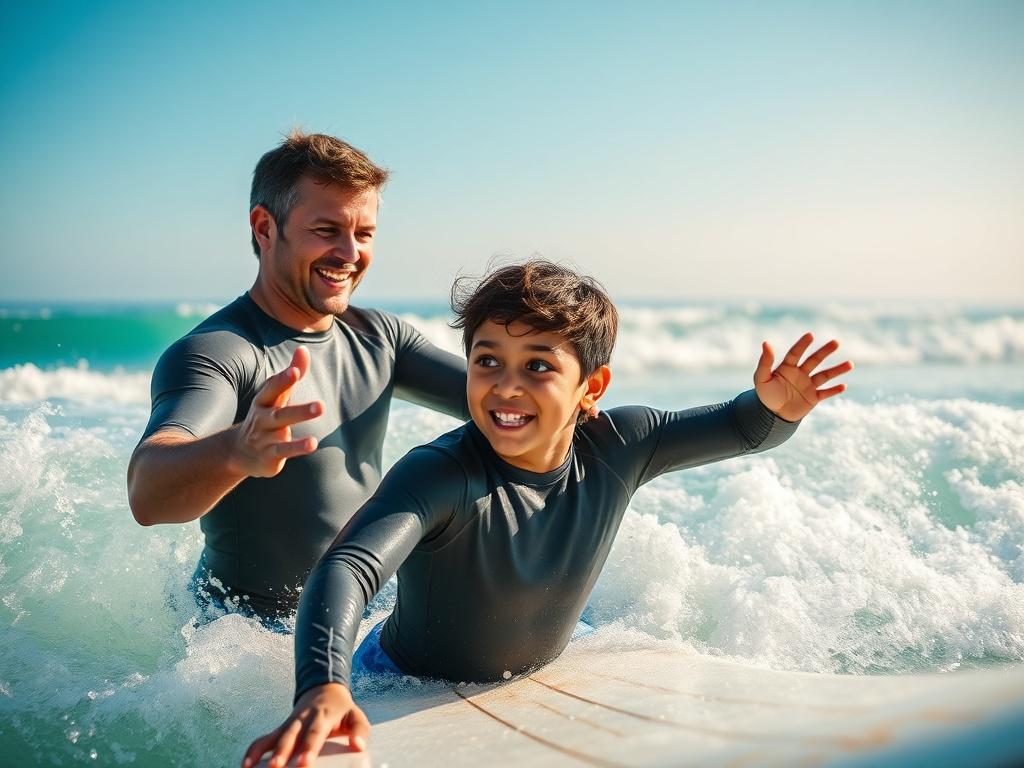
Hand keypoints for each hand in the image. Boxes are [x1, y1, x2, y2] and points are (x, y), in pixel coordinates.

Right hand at [231, 346, 322, 477]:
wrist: (239, 452)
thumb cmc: (265, 417)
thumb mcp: (276, 396)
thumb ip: (291, 374)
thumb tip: (303, 349)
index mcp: (264, 401)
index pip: (272, 388)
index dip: (282, 380)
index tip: (295, 371)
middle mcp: (263, 418)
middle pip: (280, 412)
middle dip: (299, 409)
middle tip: (321, 405)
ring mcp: (265, 437)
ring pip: (282, 429)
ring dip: (300, 424)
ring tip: (319, 417)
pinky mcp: (270, 455)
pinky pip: (284, 450)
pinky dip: (297, 447)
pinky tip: (313, 443)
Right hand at [242, 684, 369, 767]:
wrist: (324, 689)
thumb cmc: (341, 709)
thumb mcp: (355, 715)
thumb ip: (360, 730)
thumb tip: (358, 746)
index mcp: (322, 715)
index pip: (315, 732)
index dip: (309, 747)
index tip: (304, 763)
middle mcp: (303, 719)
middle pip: (291, 736)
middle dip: (282, 752)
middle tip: (276, 767)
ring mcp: (289, 723)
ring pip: (274, 737)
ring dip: (263, 752)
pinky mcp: (280, 729)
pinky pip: (263, 739)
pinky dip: (253, 751)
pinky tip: (244, 765)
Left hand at [753, 333, 852, 421]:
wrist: (772, 415)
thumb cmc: (766, 395)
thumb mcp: (761, 379)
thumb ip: (764, 362)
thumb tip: (766, 343)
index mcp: (787, 367)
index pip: (796, 353)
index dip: (802, 344)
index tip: (810, 335)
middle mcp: (800, 373)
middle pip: (814, 360)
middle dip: (825, 351)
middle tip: (836, 342)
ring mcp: (808, 385)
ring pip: (824, 375)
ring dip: (837, 370)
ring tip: (850, 364)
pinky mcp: (813, 398)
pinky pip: (825, 393)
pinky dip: (834, 390)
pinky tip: (843, 386)